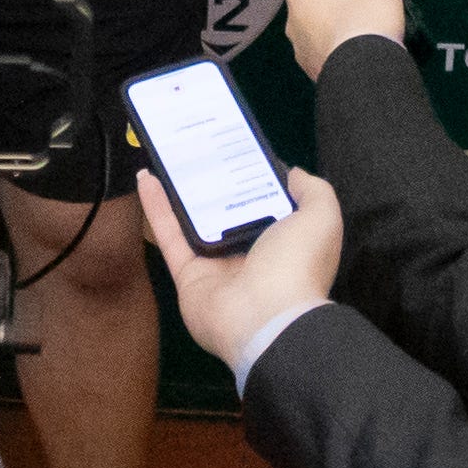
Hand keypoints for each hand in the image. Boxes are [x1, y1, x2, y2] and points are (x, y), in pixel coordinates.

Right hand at [132, 166, 344, 369]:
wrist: (265, 319)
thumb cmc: (296, 264)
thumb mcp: (321, 218)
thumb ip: (313, 190)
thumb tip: (292, 173)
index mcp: (283, 241)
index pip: (266, 205)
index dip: (253, 178)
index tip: (237, 149)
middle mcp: (250, 253)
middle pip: (227, 211)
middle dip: (215, 182)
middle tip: (199, 148)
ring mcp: (216, 265)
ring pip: (194, 221)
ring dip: (180, 190)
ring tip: (168, 156)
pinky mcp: (187, 274)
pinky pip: (170, 236)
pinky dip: (156, 207)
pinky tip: (146, 176)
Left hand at [284, 0, 409, 74]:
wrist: (365, 76)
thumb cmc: (364, 22)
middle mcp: (294, 26)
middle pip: (303, 6)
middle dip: (323, 1)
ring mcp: (303, 54)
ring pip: (311, 33)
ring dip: (328, 28)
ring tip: (355, 27)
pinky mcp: (315, 75)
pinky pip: (323, 56)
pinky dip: (336, 51)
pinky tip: (356, 52)